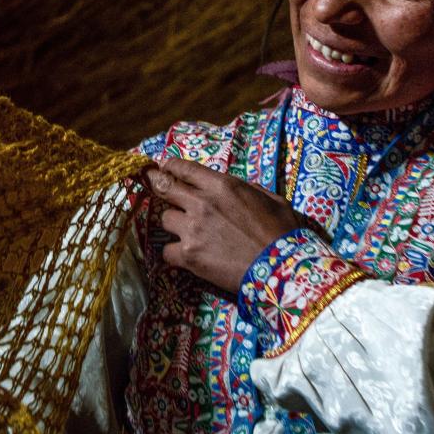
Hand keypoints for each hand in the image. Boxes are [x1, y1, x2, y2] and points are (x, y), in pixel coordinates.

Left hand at [146, 159, 300, 292]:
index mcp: (222, 185)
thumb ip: (248, 189)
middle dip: (156, 183)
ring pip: (164, 219)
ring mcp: (192, 229)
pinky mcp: (188, 255)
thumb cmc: (281, 232)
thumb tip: (235, 188)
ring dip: (173, 224)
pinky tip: (186, 256)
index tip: (162, 165)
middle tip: (152, 183)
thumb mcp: (270, 199)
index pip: (184, 168)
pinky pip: (167, 250)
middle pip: (164, 187)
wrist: (281, 268)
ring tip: (185, 231)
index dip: (169, 165)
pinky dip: (174, 253)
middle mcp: (201, 203)